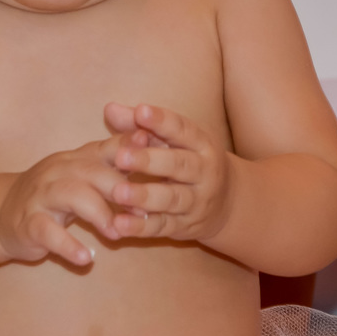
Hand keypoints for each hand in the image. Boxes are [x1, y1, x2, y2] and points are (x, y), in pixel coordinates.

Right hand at [0, 134, 143, 266]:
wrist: (3, 213)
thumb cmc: (55, 194)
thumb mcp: (82, 175)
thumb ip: (113, 163)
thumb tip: (152, 144)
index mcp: (77, 159)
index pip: (107, 147)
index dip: (131, 148)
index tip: (157, 151)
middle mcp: (59, 171)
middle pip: (93, 171)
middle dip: (120, 189)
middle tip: (143, 212)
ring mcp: (41, 195)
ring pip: (72, 196)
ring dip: (99, 214)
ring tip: (116, 234)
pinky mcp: (29, 223)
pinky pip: (48, 232)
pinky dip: (68, 245)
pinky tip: (86, 258)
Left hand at [104, 103, 232, 242]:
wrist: (226, 203)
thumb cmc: (188, 160)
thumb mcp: (173, 140)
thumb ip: (141, 125)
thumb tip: (110, 108)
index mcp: (201, 144)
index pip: (182, 129)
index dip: (161, 121)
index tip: (140, 112)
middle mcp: (203, 172)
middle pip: (178, 165)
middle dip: (149, 161)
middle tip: (121, 156)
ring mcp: (196, 201)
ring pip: (170, 199)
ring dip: (143, 196)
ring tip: (118, 192)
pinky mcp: (184, 226)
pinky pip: (161, 227)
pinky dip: (140, 226)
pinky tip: (119, 223)